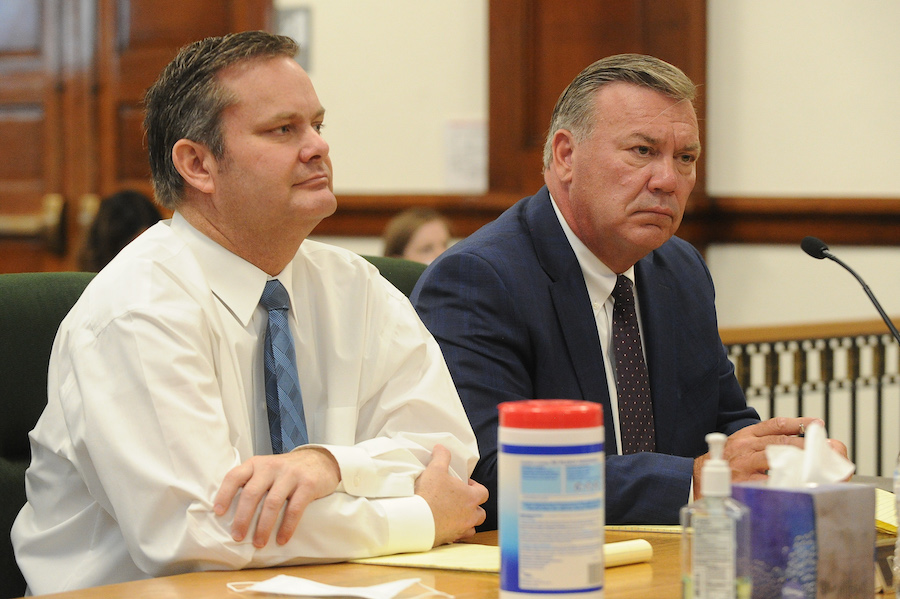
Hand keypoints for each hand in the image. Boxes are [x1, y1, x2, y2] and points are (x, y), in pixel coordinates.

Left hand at [214, 446, 340, 547]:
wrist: (320, 461)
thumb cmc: (287, 471)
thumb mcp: (267, 470)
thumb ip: (252, 482)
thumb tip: (231, 513)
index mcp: (257, 464)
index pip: (235, 476)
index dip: (224, 494)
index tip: (218, 513)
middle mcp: (271, 466)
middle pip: (252, 493)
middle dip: (243, 518)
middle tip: (237, 537)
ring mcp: (290, 474)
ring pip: (272, 503)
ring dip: (263, 527)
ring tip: (259, 543)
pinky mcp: (308, 484)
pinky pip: (295, 509)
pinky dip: (287, 527)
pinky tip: (282, 539)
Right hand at [414, 444, 488, 545]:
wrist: (416, 519)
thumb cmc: (429, 494)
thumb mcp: (435, 469)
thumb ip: (441, 456)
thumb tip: (441, 447)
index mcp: (471, 498)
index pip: (483, 492)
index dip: (475, 487)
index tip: (465, 484)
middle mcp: (470, 515)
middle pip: (481, 512)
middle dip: (473, 506)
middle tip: (460, 500)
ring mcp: (462, 529)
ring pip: (472, 527)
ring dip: (467, 521)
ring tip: (454, 515)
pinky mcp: (451, 539)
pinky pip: (459, 537)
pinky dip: (455, 532)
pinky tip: (445, 526)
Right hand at [692, 417, 849, 498]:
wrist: (695, 478)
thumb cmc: (723, 463)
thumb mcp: (738, 445)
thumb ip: (760, 442)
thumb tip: (794, 441)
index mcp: (745, 435)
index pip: (775, 424)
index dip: (798, 423)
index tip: (817, 424)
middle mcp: (743, 447)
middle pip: (780, 441)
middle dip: (806, 445)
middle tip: (826, 449)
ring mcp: (742, 464)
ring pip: (775, 458)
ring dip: (799, 461)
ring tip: (817, 465)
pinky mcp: (742, 482)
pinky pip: (767, 480)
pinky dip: (784, 481)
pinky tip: (798, 483)